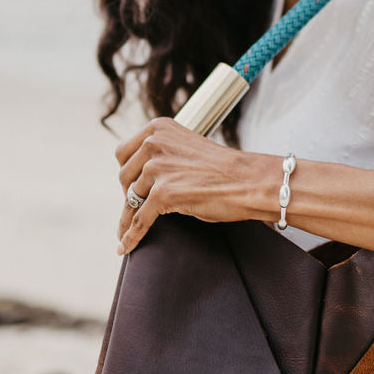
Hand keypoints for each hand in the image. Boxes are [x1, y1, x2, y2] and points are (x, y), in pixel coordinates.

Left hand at [115, 117, 264, 255]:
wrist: (250, 181)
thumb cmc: (224, 169)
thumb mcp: (186, 149)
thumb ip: (163, 155)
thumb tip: (140, 179)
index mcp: (158, 128)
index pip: (124, 153)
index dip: (127, 173)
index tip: (131, 187)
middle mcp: (154, 143)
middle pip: (123, 175)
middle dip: (129, 194)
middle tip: (139, 208)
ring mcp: (158, 168)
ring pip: (130, 199)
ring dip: (128, 217)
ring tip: (127, 232)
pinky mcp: (163, 193)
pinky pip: (139, 219)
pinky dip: (132, 235)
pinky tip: (126, 246)